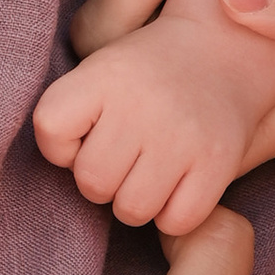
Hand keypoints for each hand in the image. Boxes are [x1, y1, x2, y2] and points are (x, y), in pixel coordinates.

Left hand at [34, 20, 274, 234]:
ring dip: (135, 202)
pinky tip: (178, 184)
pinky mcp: (217, 163)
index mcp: (106, 75)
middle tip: (123, 158)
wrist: (224, 52)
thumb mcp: (101, 69)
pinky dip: (173, 214)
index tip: (84, 135)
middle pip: (91, 181)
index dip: (60, 146)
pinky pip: (175, 222)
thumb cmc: (147, 74)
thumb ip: (71, 112)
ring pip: (131, 210)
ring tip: (148, 173)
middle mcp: (142, 104)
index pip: (50, 127)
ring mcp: (182, 136)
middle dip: (101, 180)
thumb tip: (66, 169)